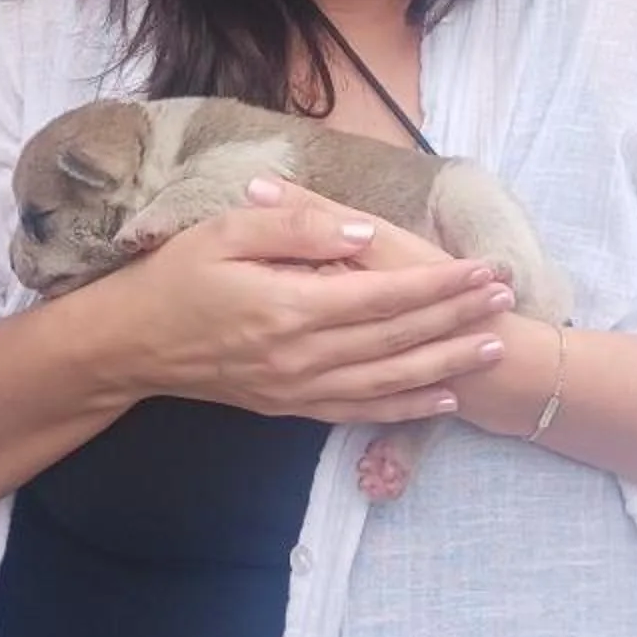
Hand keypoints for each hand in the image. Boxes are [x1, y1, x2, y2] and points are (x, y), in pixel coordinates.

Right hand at [103, 189, 514, 425]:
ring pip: (387, 379)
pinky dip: (403, 405)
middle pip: (397, 337)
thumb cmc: (172, 276)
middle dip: (457, 319)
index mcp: (289, 306)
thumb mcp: (223, 230)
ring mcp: (296, 387)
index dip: (440, 284)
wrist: (129, 345)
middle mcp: (300, 355)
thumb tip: (359, 233)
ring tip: (490, 347)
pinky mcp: (288, 407)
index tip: (483, 268)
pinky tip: (439, 396)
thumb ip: (294, 226)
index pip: (384, 294)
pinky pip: (358, 410)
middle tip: (506, 300)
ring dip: (444, 364)